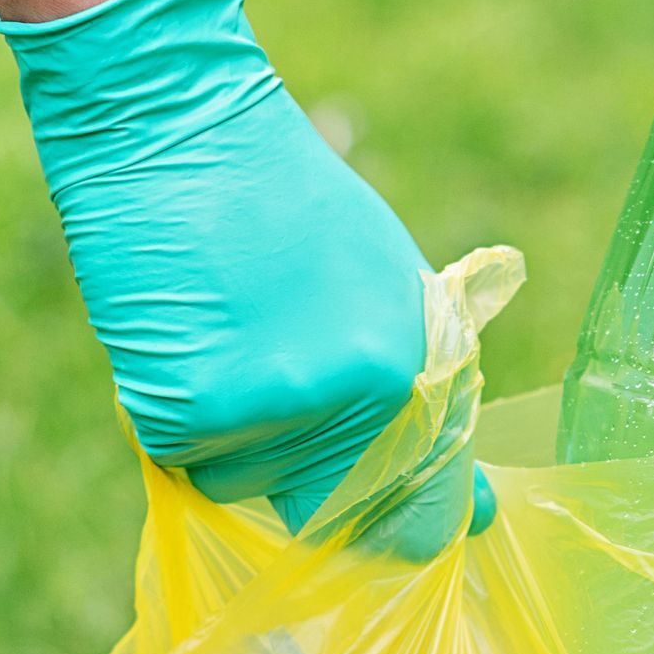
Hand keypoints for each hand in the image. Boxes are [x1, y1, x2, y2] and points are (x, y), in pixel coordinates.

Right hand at [1, 0, 491, 542]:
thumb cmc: (288, 200)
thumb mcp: (389, 284)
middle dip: (303, 469)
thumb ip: (430, 396)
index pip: (417, 514)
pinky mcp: (180, 413)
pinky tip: (185, 335)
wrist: (175, 124)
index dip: (399, 528)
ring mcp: (259, 412)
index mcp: (405, 370)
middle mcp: (341, 401)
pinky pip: (184, 457)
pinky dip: (180, 415)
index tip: (387, 529)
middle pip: (323, 509)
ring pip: (247, 484)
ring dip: (238, 437)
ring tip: (228, 334)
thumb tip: (478, 512)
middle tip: (271, 376)